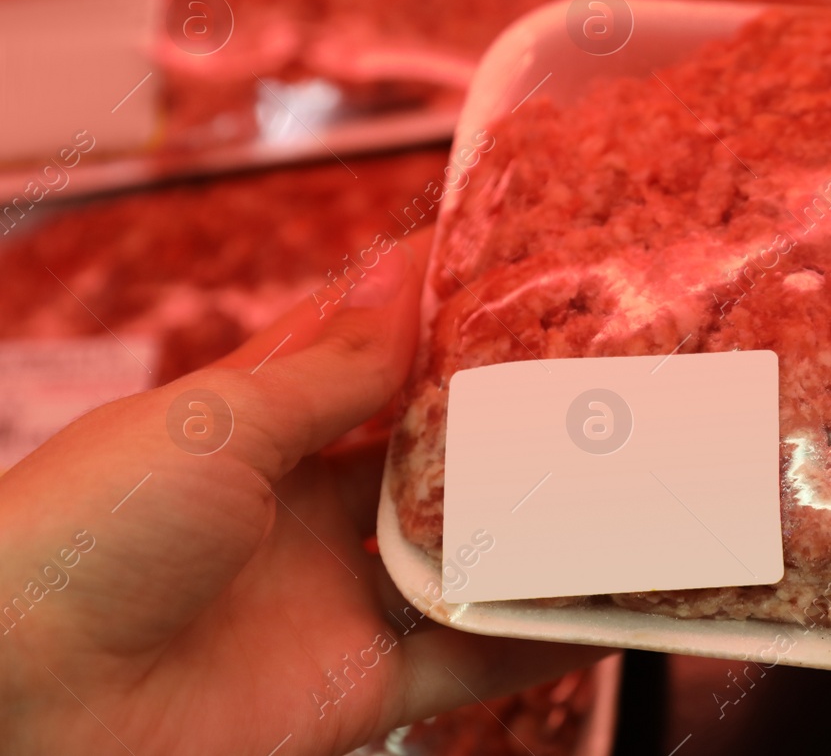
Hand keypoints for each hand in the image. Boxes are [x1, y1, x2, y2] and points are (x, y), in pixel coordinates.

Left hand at [0, 232, 600, 754]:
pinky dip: (540, 637)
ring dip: (539, 523)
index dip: (434, 305)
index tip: (517, 258)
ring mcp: (333, 596)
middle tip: (603, 368)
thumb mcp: (212, 422)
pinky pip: (470, 659)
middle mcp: (302, 506)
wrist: (17, 710)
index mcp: (251, 423)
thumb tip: (408, 277)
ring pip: (465, 551)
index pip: (363, 347)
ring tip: (631, 476)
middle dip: (507, 414)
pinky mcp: (356, 684)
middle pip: (430, 451)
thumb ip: (329, 368)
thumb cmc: (82, 534)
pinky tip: (609, 605)